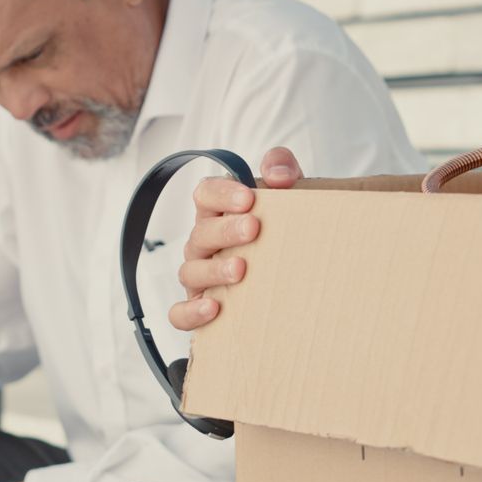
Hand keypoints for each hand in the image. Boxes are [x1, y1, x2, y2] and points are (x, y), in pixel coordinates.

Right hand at [169, 146, 302, 330]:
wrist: (302, 275)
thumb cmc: (285, 230)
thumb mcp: (291, 193)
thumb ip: (283, 168)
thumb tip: (278, 174)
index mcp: (219, 211)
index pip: (205, 193)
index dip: (221, 193)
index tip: (249, 198)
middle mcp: (204, 242)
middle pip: (200, 232)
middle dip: (225, 230)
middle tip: (253, 229)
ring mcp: (199, 275)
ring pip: (190, 271)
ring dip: (213, 270)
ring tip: (241, 270)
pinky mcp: (198, 308)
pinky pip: (180, 313)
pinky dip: (191, 312)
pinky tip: (214, 308)